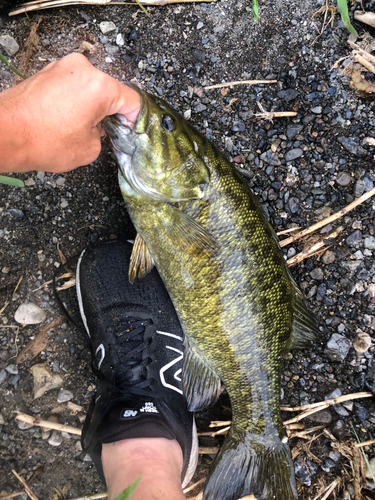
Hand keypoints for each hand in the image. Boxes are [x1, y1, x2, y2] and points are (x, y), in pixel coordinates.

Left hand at [0, 53, 140, 172]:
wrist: (5, 134)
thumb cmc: (41, 140)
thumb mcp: (89, 149)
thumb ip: (104, 135)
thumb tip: (100, 129)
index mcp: (99, 86)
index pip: (132, 101)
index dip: (134, 120)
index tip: (132, 130)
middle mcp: (82, 70)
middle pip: (111, 91)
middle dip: (110, 113)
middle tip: (105, 134)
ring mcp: (63, 68)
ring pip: (90, 88)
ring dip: (91, 107)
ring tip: (80, 129)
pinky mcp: (48, 72)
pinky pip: (72, 86)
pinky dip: (75, 102)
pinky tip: (67, 121)